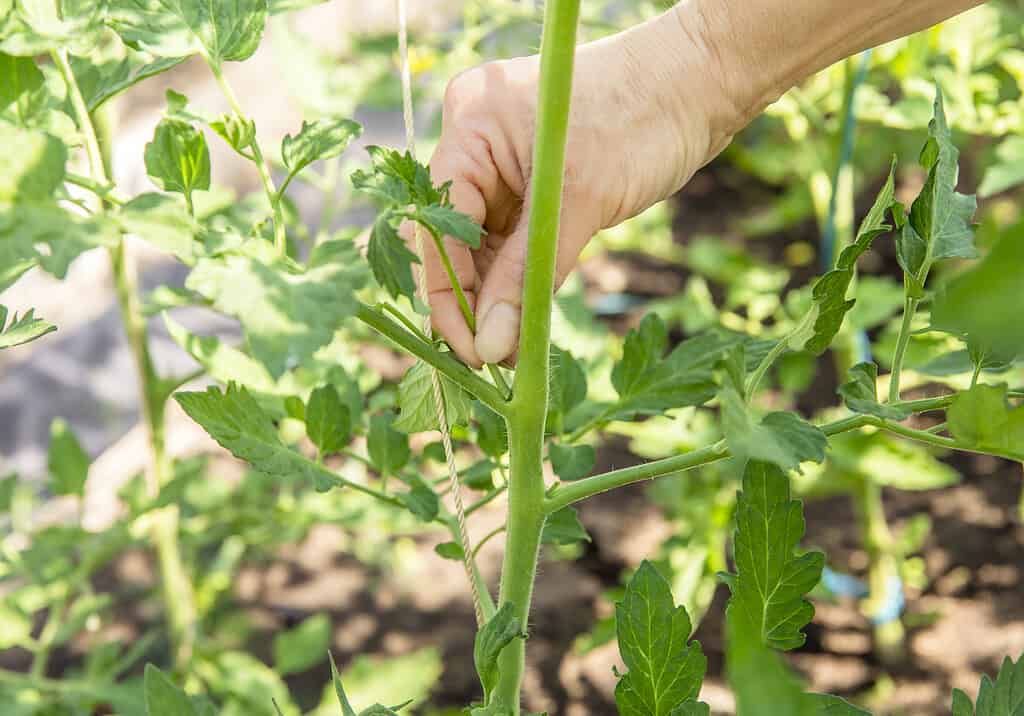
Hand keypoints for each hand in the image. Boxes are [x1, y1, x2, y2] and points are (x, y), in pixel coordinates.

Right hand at [420, 6, 736, 367]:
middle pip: (454, 237)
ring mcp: (504, 161)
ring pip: (485, 244)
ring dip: (498, 296)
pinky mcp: (533, 180)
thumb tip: (492, 345)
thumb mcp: (581, 202)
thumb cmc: (643, 120)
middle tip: (491, 360)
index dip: (447, 293)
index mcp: (471, 126)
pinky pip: (513, 238)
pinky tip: (525, 319)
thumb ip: (530, 276)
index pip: (439, 224)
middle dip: (472, 300)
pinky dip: (521, 277)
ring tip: (511, 351)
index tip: (469, 349)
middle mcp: (476, 141)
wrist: (701, 82)